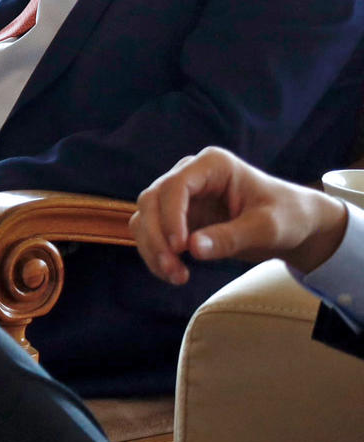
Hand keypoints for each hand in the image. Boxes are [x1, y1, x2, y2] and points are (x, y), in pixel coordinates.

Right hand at [130, 146, 349, 284]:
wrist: (295, 224)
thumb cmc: (288, 217)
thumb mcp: (268, 228)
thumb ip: (232, 237)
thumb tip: (193, 249)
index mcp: (212, 165)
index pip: (176, 186)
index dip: (171, 216)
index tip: (180, 248)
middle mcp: (189, 174)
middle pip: (152, 200)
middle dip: (157, 237)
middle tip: (173, 270)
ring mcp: (180, 195)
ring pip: (145, 217)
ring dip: (152, 248)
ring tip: (175, 276)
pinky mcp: (177, 216)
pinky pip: (153, 233)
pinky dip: (156, 253)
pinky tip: (174, 273)